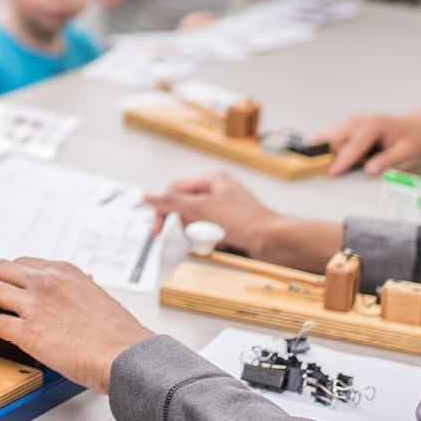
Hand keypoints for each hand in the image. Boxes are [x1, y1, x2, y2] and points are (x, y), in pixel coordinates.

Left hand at [0, 258, 158, 393]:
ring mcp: (37, 305)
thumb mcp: (96, 296)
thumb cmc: (117, 334)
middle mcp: (47, 282)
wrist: (125, 355)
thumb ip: (77, 290)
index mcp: (63, 271)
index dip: (5, 273)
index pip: (22, 262)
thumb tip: (72, 291)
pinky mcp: (30, 332)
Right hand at [147, 170, 336, 271]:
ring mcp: (223, 209)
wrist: (272, 241)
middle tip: (205, 230)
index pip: (175, 190)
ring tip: (219, 236)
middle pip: (185, 209)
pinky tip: (226, 242)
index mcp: (212, 179)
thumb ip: (172, 202)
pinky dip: (214, 240)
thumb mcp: (203, 208)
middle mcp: (217, 191)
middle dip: (192, 225)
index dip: (165, 209)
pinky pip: (209, 233)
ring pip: (196, 224)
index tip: (158, 228)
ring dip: (204, 234)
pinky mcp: (229, 225)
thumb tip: (149, 197)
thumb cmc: (247, 221)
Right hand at [316, 109, 420, 176]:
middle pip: (336, 138)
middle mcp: (360, 119)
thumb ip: (387, 161)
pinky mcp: (349, 124)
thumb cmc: (413, 138)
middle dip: (334, 156)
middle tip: (345, 169)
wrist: (416, 126)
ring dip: (333, 151)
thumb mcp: (406, 152)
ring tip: (355, 160)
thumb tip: (369, 171)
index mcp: (374, 124)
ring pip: (330, 135)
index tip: (331, 172)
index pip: (353, 145)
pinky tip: (348, 155)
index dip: (342, 160)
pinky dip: (333, 147)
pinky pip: (333, 135)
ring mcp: (353, 120)